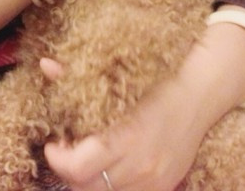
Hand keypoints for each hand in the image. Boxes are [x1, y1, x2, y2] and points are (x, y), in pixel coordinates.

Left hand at [40, 59, 200, 190]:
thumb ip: (75, 76)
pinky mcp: (163, 188)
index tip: (53, 145)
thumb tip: (45, 65)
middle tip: (65, 152)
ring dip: (88, 181)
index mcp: (127, 135)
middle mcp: (140, 165)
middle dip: (68, 171)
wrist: (199, 96)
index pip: (79, 167)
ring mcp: (153, 181)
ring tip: (85, 160)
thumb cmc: (157, 81)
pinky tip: (108, 169)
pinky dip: (111, 186)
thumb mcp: (117, 77)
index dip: (58, 160)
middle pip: (86, 187)